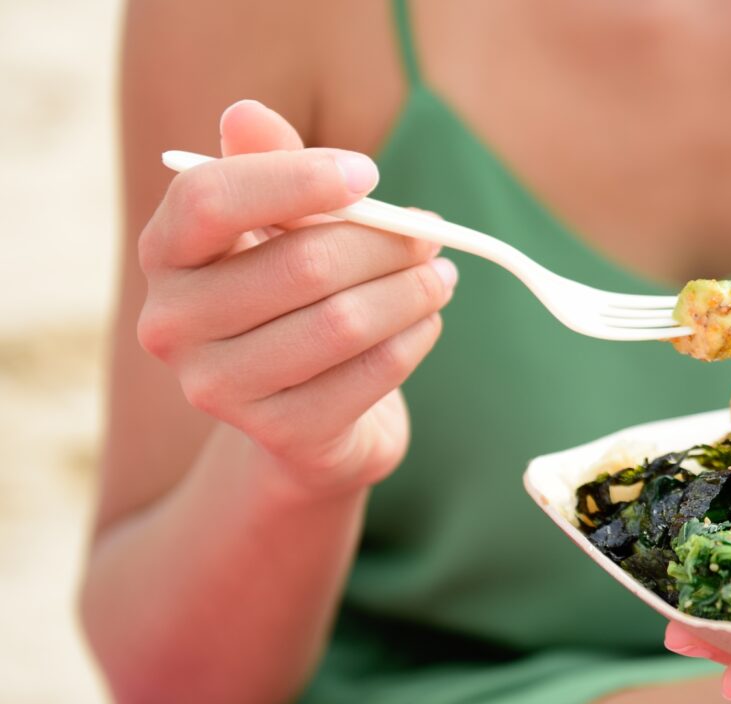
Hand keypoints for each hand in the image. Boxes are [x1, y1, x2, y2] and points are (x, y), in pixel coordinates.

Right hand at [135, 100, 455, 498]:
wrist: (307, 421)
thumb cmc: (295, 301)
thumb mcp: (282, 229)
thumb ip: (273, 169)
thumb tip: (246, 113)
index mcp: (164, 253)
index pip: (210, 198)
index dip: (297, 178)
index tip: (369, 173)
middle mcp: (171, 323)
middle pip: (301, 264)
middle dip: (384, 244)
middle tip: (431, 235)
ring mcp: (217, 387)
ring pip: (342, 321)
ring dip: (410, 292)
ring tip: (439, 278)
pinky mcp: (278, 435)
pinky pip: (370, 375)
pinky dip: (413, 340)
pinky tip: (426, 323)